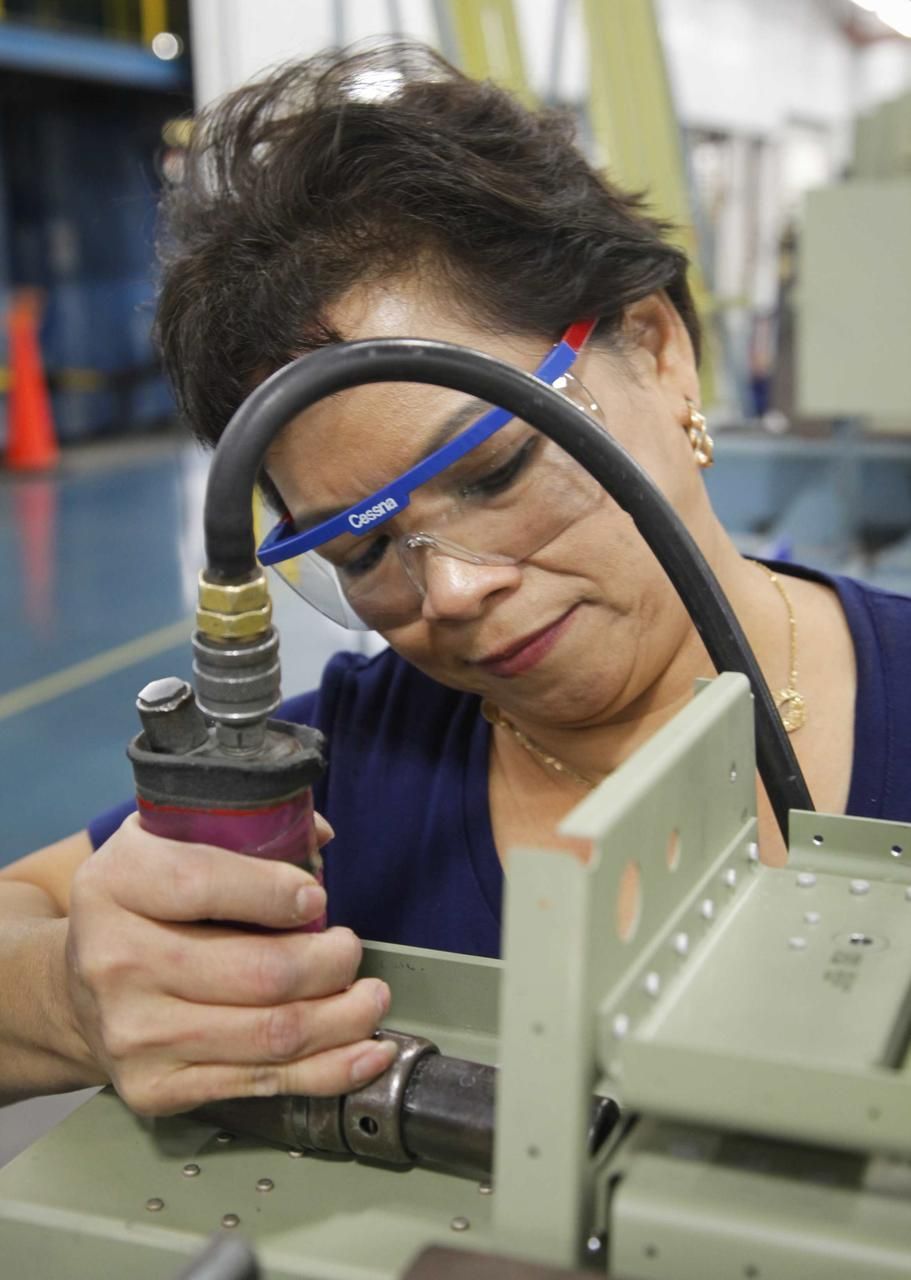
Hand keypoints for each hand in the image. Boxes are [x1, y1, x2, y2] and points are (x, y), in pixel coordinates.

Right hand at [64, 813, 394, 1114]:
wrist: (78, 990)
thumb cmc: (141, 906)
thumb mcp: (167, 841)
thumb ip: (240, 828)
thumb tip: (317, 834)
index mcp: (117, 883)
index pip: (202, 883)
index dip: (273, 891)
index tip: (317, 897)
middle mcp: (115, 960)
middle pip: (257, 972)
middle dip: (330, 962)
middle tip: (351, 950)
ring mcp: (134, 1032)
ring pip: (271, 1033)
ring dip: (343, 1017)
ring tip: (371, 997)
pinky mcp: (155, 1087)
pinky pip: (262, 1083)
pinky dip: (328, 1069)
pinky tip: (365, 1052)